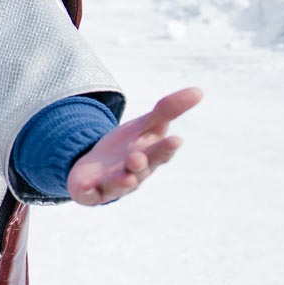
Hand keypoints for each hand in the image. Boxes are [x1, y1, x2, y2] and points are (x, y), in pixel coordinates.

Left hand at [67, 86, 202, 204]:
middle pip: (140, 169)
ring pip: (118, 184)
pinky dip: (87, 192)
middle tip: (138, 157)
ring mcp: (112, 185)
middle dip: (140, 164)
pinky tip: (83, 187)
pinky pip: (88, 194)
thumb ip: (168, 110)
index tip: (175, 140)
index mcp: (150, 157)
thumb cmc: (128, 146)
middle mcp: (135, 174)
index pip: (161, 153)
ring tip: (124, 177)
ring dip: (121, 181)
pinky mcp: (90, 192)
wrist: (97, 168)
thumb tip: (199, 90)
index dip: (167, 148)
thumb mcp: (146, 125)